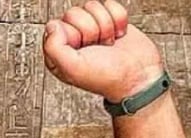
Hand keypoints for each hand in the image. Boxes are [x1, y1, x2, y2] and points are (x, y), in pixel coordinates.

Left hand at [43, 1, 164, 102]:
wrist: (138, 77)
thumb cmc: (106, 77)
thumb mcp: (72, 68)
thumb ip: (53, 47)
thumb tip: (52, 26)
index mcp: (58, 52)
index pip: (57, 25)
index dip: (73, 34)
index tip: (83, 49)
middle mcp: (72, 39)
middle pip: (74, 13)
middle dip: (91, 29)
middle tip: (98, 47)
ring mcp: (92, 29)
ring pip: (92, 6)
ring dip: (106, 25)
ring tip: (108, 43)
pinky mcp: (110, 21)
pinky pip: (110, 5)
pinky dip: (119, 19)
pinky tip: (118, 35)